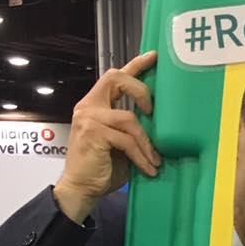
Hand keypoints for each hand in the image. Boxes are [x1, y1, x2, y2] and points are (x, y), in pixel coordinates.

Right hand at [53, 51, 161, 223]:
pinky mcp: (93, 133)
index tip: (154, 56)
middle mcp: (88, 106)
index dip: (135, 64)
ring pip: (129, 118)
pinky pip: (127, 140)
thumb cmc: (104, 166)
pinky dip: (142, 156)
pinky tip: (149, 168)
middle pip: (117, 78)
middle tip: (154, 113)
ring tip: (155, 160)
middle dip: (142, 91)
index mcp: (96, 105)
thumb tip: (162, 121)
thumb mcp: (122, 142)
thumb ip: (133, 126)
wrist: (82, 189)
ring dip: (146, 142)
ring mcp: (88, 118)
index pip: (114, 76)